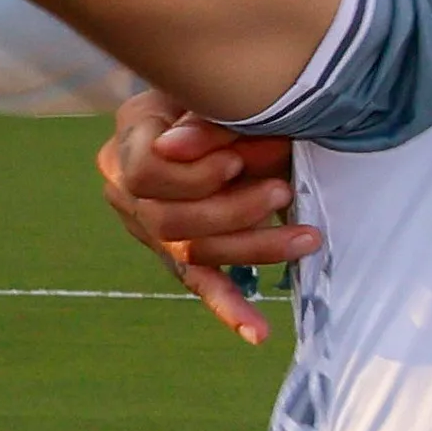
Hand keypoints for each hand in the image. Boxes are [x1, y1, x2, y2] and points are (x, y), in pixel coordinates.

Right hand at [102, 87, 316, 344]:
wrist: (232, 115)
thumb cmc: (223, 101)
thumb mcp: (213, 98)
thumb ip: (201, 120)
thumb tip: (174, 147)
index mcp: (129, 142)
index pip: (145, 171)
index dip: (195, 173)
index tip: (238, 161)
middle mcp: (126, 189)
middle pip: (169, 219)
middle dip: (234, 210)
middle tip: (283, 190)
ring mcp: (150, 227)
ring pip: (193, 253)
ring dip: (255, 249)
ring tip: (305, 238)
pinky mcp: (181, 255)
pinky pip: (202, 284)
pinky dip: (232, 308)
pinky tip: (258, 333)